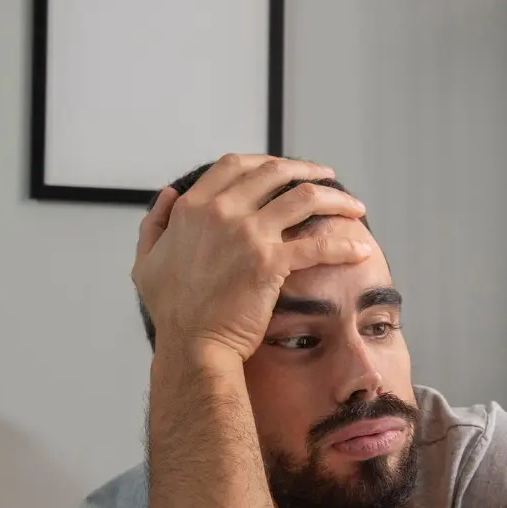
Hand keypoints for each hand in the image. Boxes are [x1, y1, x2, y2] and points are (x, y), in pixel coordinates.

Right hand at [132, 154, 371, 361]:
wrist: (192, 346)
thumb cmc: (171, 311)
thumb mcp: (147, 260)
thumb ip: (156, 223)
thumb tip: (169, 195)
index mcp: (193, 208)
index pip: (235, 165)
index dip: (264, 162)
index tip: (284, 170)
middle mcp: (222, 212)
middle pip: (274, 172)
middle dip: (307, 170)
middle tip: (328, 177)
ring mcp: (248, 235)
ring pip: (303, 199)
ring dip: (335, 199)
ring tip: (354, 207)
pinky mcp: (271, 262)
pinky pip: (317, 245)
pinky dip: (344, 245)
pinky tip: (360, 249)